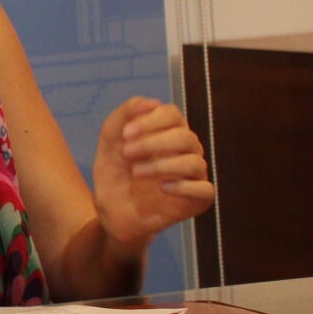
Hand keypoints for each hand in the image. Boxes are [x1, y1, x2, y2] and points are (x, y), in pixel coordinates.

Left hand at [92, 97, 215, 251]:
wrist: (112, 212)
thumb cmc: (115, 175)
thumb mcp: (108, 146)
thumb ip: (120, 119)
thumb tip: (151, 101)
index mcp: (167, 132)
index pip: (172, 113)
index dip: (150, 120)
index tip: (125, 134)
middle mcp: (185, 151)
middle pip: (184, 136)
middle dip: (152, 142)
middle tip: (127, 154)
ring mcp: (194, 175)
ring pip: (193, 161)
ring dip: (162, 164)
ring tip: (136, 172)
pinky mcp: (198, 199)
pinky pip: (204, 189)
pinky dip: (183, 186)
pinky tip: (162, 187)